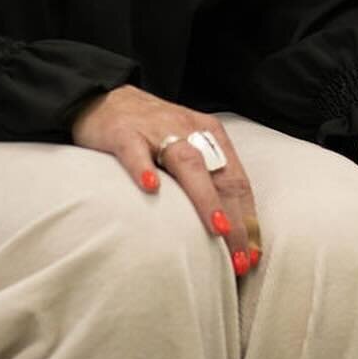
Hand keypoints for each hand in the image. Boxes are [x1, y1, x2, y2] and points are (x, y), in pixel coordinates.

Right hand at [70, 84, 259, 276]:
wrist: (105, 97)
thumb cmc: (151, 131)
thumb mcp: (185, 148)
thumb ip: (205, 180)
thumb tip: (228, 233)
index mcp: (209, 135)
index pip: (237, 181)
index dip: (248, 219)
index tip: (252, 258)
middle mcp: (189, 130)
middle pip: (219, 175)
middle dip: (234, 220)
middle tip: (240, 261)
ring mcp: (156, 130)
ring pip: (187, 162)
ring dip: (205, 197)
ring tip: (217, 228)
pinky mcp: (123, 132)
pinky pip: (135, 151)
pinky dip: (143, 168)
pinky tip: (151, 188)